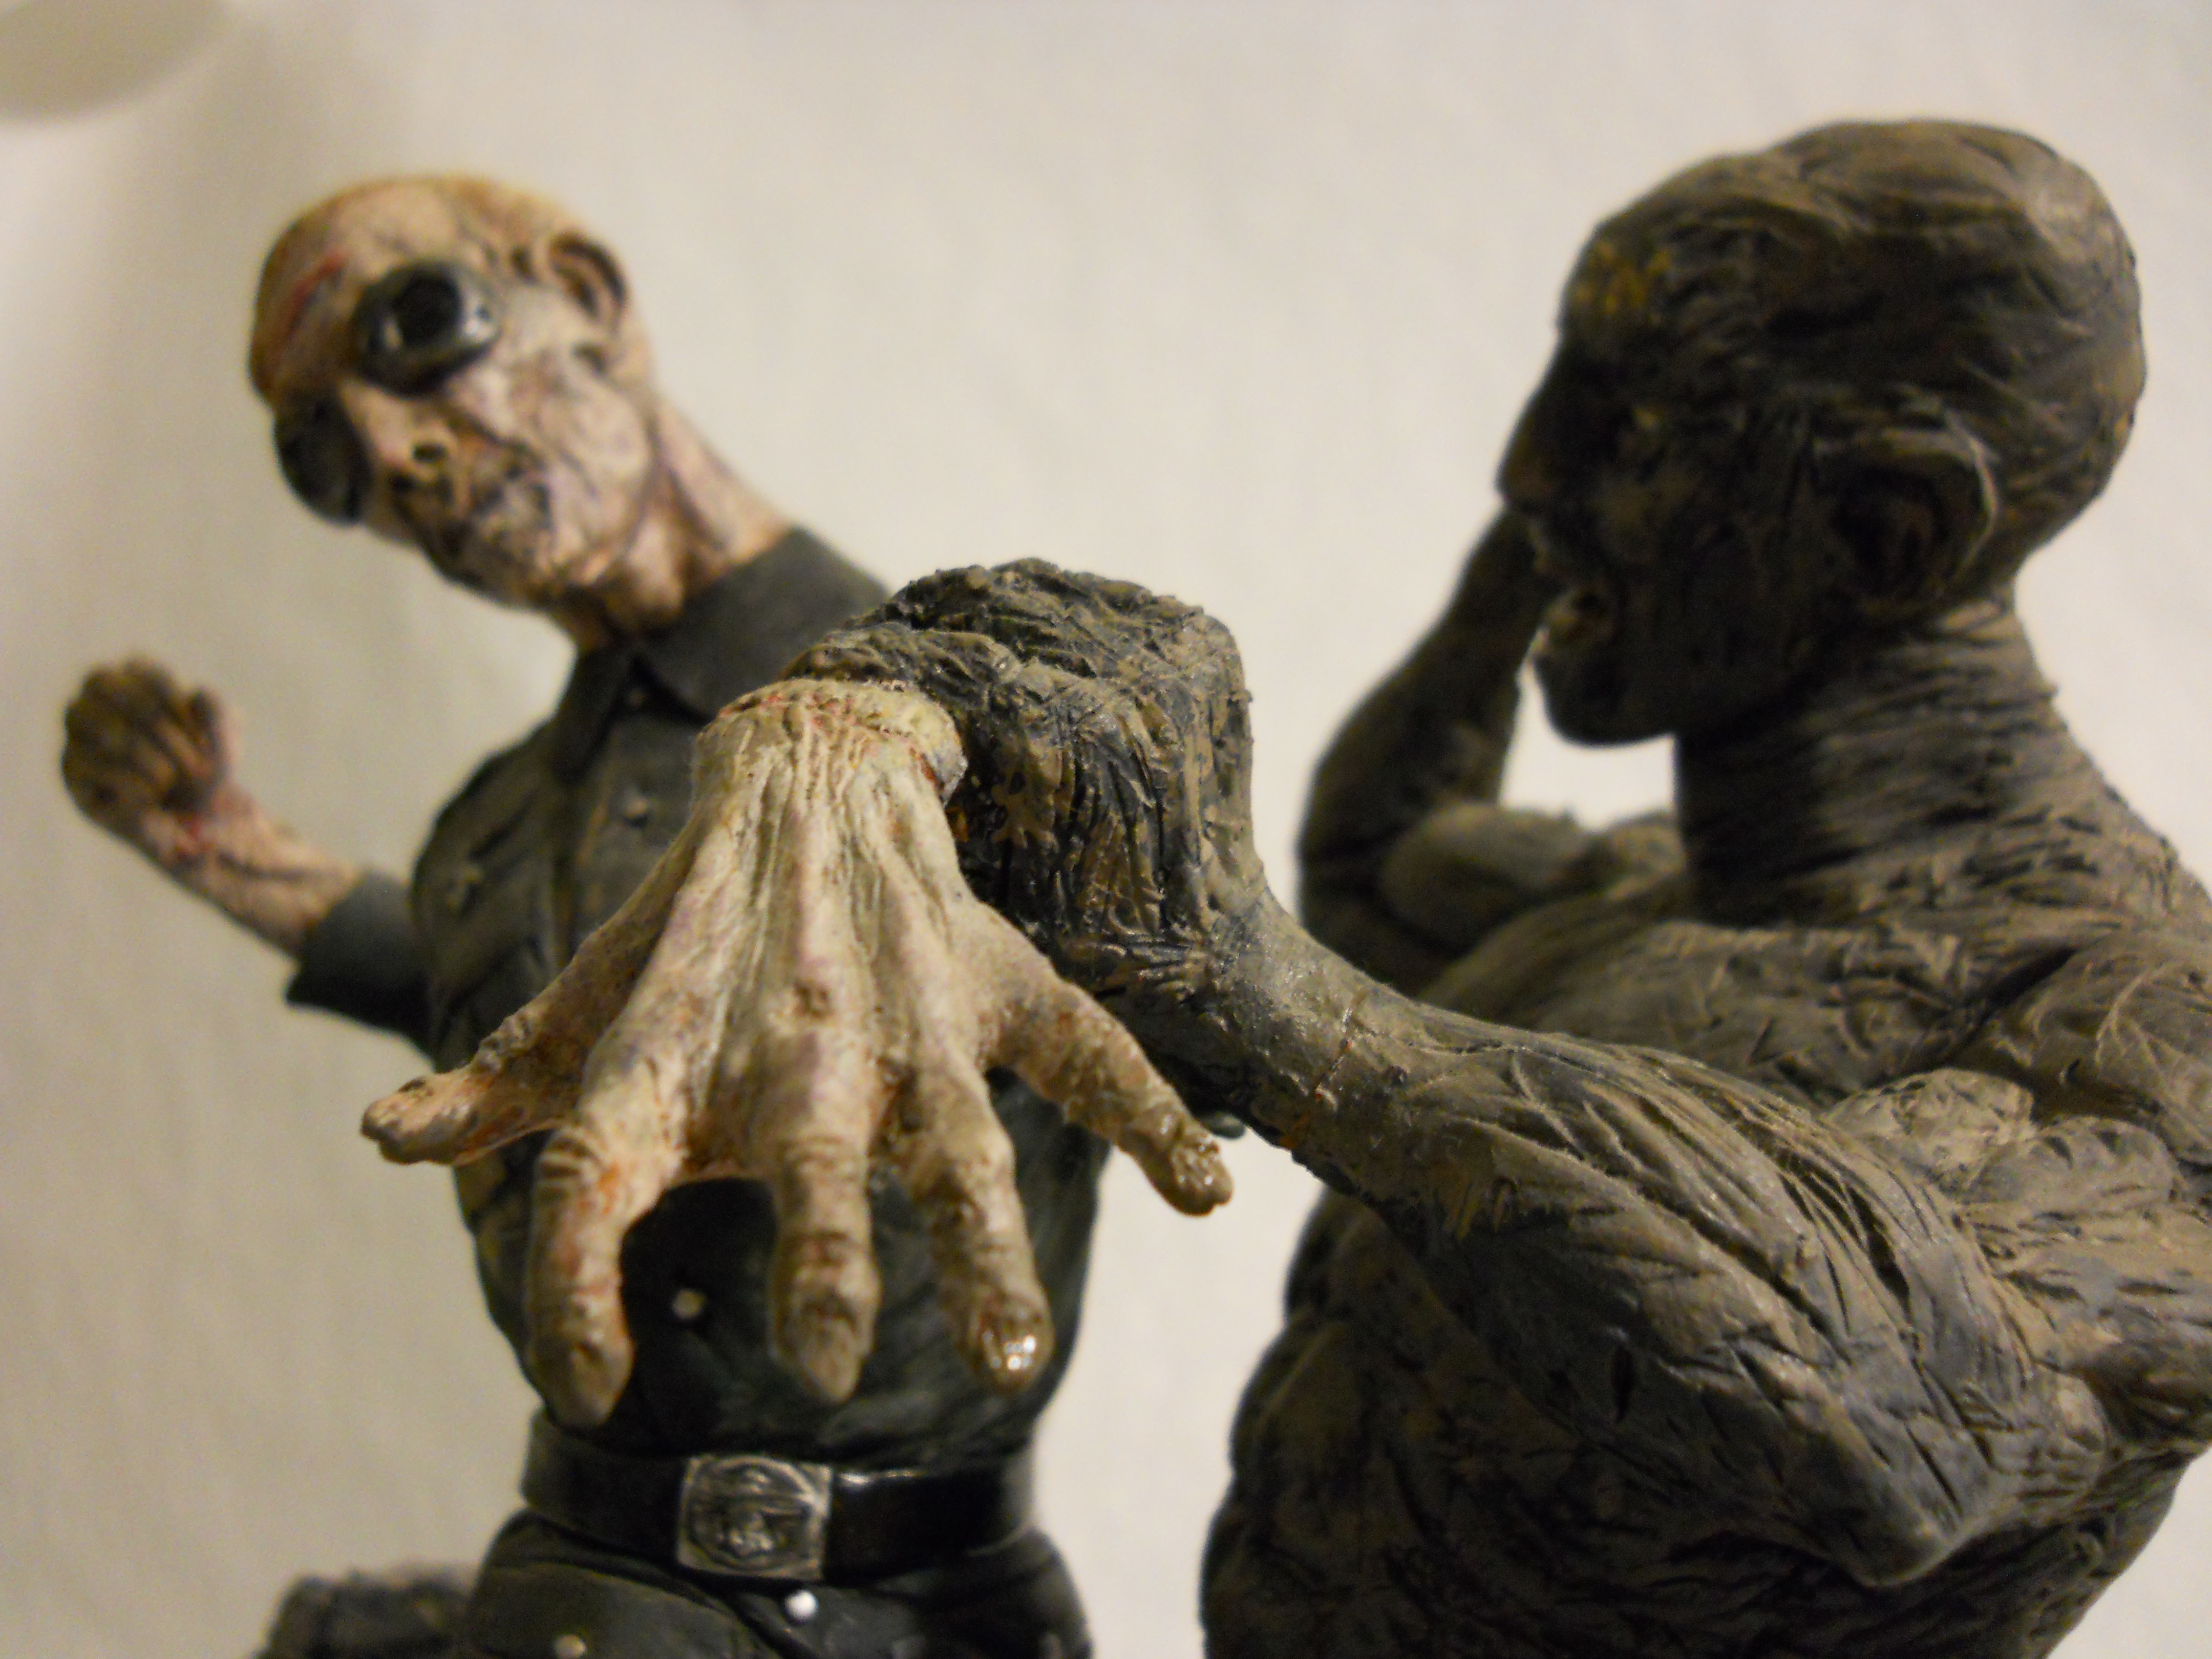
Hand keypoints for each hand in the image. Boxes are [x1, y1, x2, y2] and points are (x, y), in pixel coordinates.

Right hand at [60, 658, 359, 954]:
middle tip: (186, 756)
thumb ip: (219, 716)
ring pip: (94, 722)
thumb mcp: (224, 744)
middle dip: (153, 720)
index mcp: (131, 683)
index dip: (171, 696)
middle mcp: (94, 702)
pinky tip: (152, 794)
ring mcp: (76, 736)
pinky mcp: (73, 773)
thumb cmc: (203, 771)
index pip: (139, 668)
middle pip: (104, 685)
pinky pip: (89, 763)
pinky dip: (132, 780)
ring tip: (171, 777)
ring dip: (144, 751)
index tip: (198, 727)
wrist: (195, 822)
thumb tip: (199, 692)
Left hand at [363, 679, 1230, 1425]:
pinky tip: (1210, 1192)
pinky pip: (1089, 1055)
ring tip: (1018, 1353)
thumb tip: (384, 1138)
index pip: (588, 1184)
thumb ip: (499, 1077)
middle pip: (805, 1171)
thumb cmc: (684, 921)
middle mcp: (795, 1054)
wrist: (800, 766)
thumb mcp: (585, 999)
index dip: (569, 1293)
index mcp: (674, 1065)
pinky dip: (1155, 1120)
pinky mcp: (992, 984)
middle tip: (829, 1361)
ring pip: (961, 1145)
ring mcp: (908, 1021)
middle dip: (823, 1265)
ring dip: (987, 1247)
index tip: (588, 1390)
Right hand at [791, 562, 1271, 1017]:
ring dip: (960, 610)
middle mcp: (1140, 684)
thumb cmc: (1075, 949)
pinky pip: (1084, 597)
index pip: (945, 662)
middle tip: (845, 649)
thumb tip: (824, 712)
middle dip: (904, 628)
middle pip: (984, 610)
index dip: (866, 659)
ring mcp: (1182, 655)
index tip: (809, 663)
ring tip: (900, 640)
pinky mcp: (1203, 643)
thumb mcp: (974, 895)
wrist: (1214, 956)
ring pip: (1031, 591)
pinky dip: (1025, 610)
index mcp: (1080, 742)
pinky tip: (980, 637)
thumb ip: (914, 799)